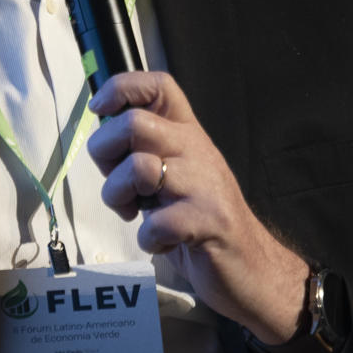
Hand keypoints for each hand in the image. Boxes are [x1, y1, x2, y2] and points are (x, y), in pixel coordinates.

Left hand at [85, 71, 306, 344]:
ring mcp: (205, 184)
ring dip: (119, 197)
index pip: (159, 86)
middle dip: (105, 154)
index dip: (121, 87)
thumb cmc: (199, 219)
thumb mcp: (171, 175)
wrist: (252, 267)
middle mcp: (196, 149)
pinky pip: (156, 222)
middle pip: (134, 123)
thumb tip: (100, 139)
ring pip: (138, 168)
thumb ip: (142, 153)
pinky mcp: (209, 221)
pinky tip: (162, 243)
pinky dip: (148, 239)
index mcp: (187, 134)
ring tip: (137, 214)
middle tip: (119, 185)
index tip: (100, 109)